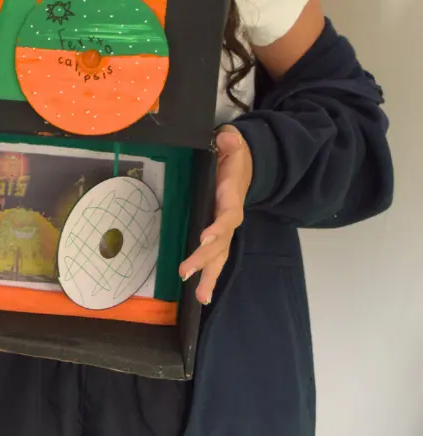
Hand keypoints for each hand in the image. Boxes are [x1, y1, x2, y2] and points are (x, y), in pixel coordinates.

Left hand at [178, 125, 251, 304]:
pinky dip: (208, 273)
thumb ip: (231, 142)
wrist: (247, 164)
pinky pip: (215, 256)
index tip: (205, 237)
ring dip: (209, 276)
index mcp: (231, 197)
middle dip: (204, 259)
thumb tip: (227, 138)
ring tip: (200, 297)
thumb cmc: (234, 156)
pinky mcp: (218, 233)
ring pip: (219, 256)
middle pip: (220, 243)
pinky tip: (200, 292)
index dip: (218, 227)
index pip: (227, 216)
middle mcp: (229, 217)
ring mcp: (224, 228)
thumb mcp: (234, 144)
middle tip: (186, 273)